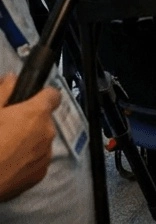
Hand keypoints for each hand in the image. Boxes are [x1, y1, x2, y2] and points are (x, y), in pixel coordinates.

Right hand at [0, 75, 59, 201]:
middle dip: (30, 122)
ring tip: (6, 149)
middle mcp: (48, 132)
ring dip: (30, 141)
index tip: (28, 102)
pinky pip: (37, 160)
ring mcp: (46, 155)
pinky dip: (27, 160)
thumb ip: (4, 91)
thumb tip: (12, 78)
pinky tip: (8, 164)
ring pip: (41, 140)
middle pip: (44, 120)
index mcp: (37, 113)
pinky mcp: (40, 175)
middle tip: (8, 129)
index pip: (53, 95)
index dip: (41, 96)